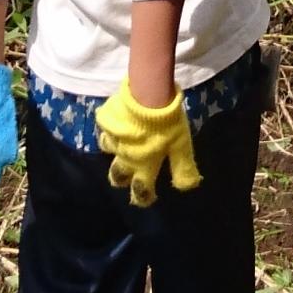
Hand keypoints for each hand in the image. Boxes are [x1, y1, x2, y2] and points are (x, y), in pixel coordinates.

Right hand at [96, 78, 199, 205]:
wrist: (147, 94)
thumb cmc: (168, 123)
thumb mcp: (181, 146)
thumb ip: (183, 168)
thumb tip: (187, 187)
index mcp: (144, 164)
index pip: (140, 189)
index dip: (143, 197)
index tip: (146, 198)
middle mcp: (126, 156)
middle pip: (117, 175)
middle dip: (120, 179)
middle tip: (125, 177)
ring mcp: (114, 138)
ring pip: (107, 150)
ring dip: (113, 150)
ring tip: (118, 146)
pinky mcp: (106, 120)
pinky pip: (104, 127)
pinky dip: (109, 127)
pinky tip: (114, 121)